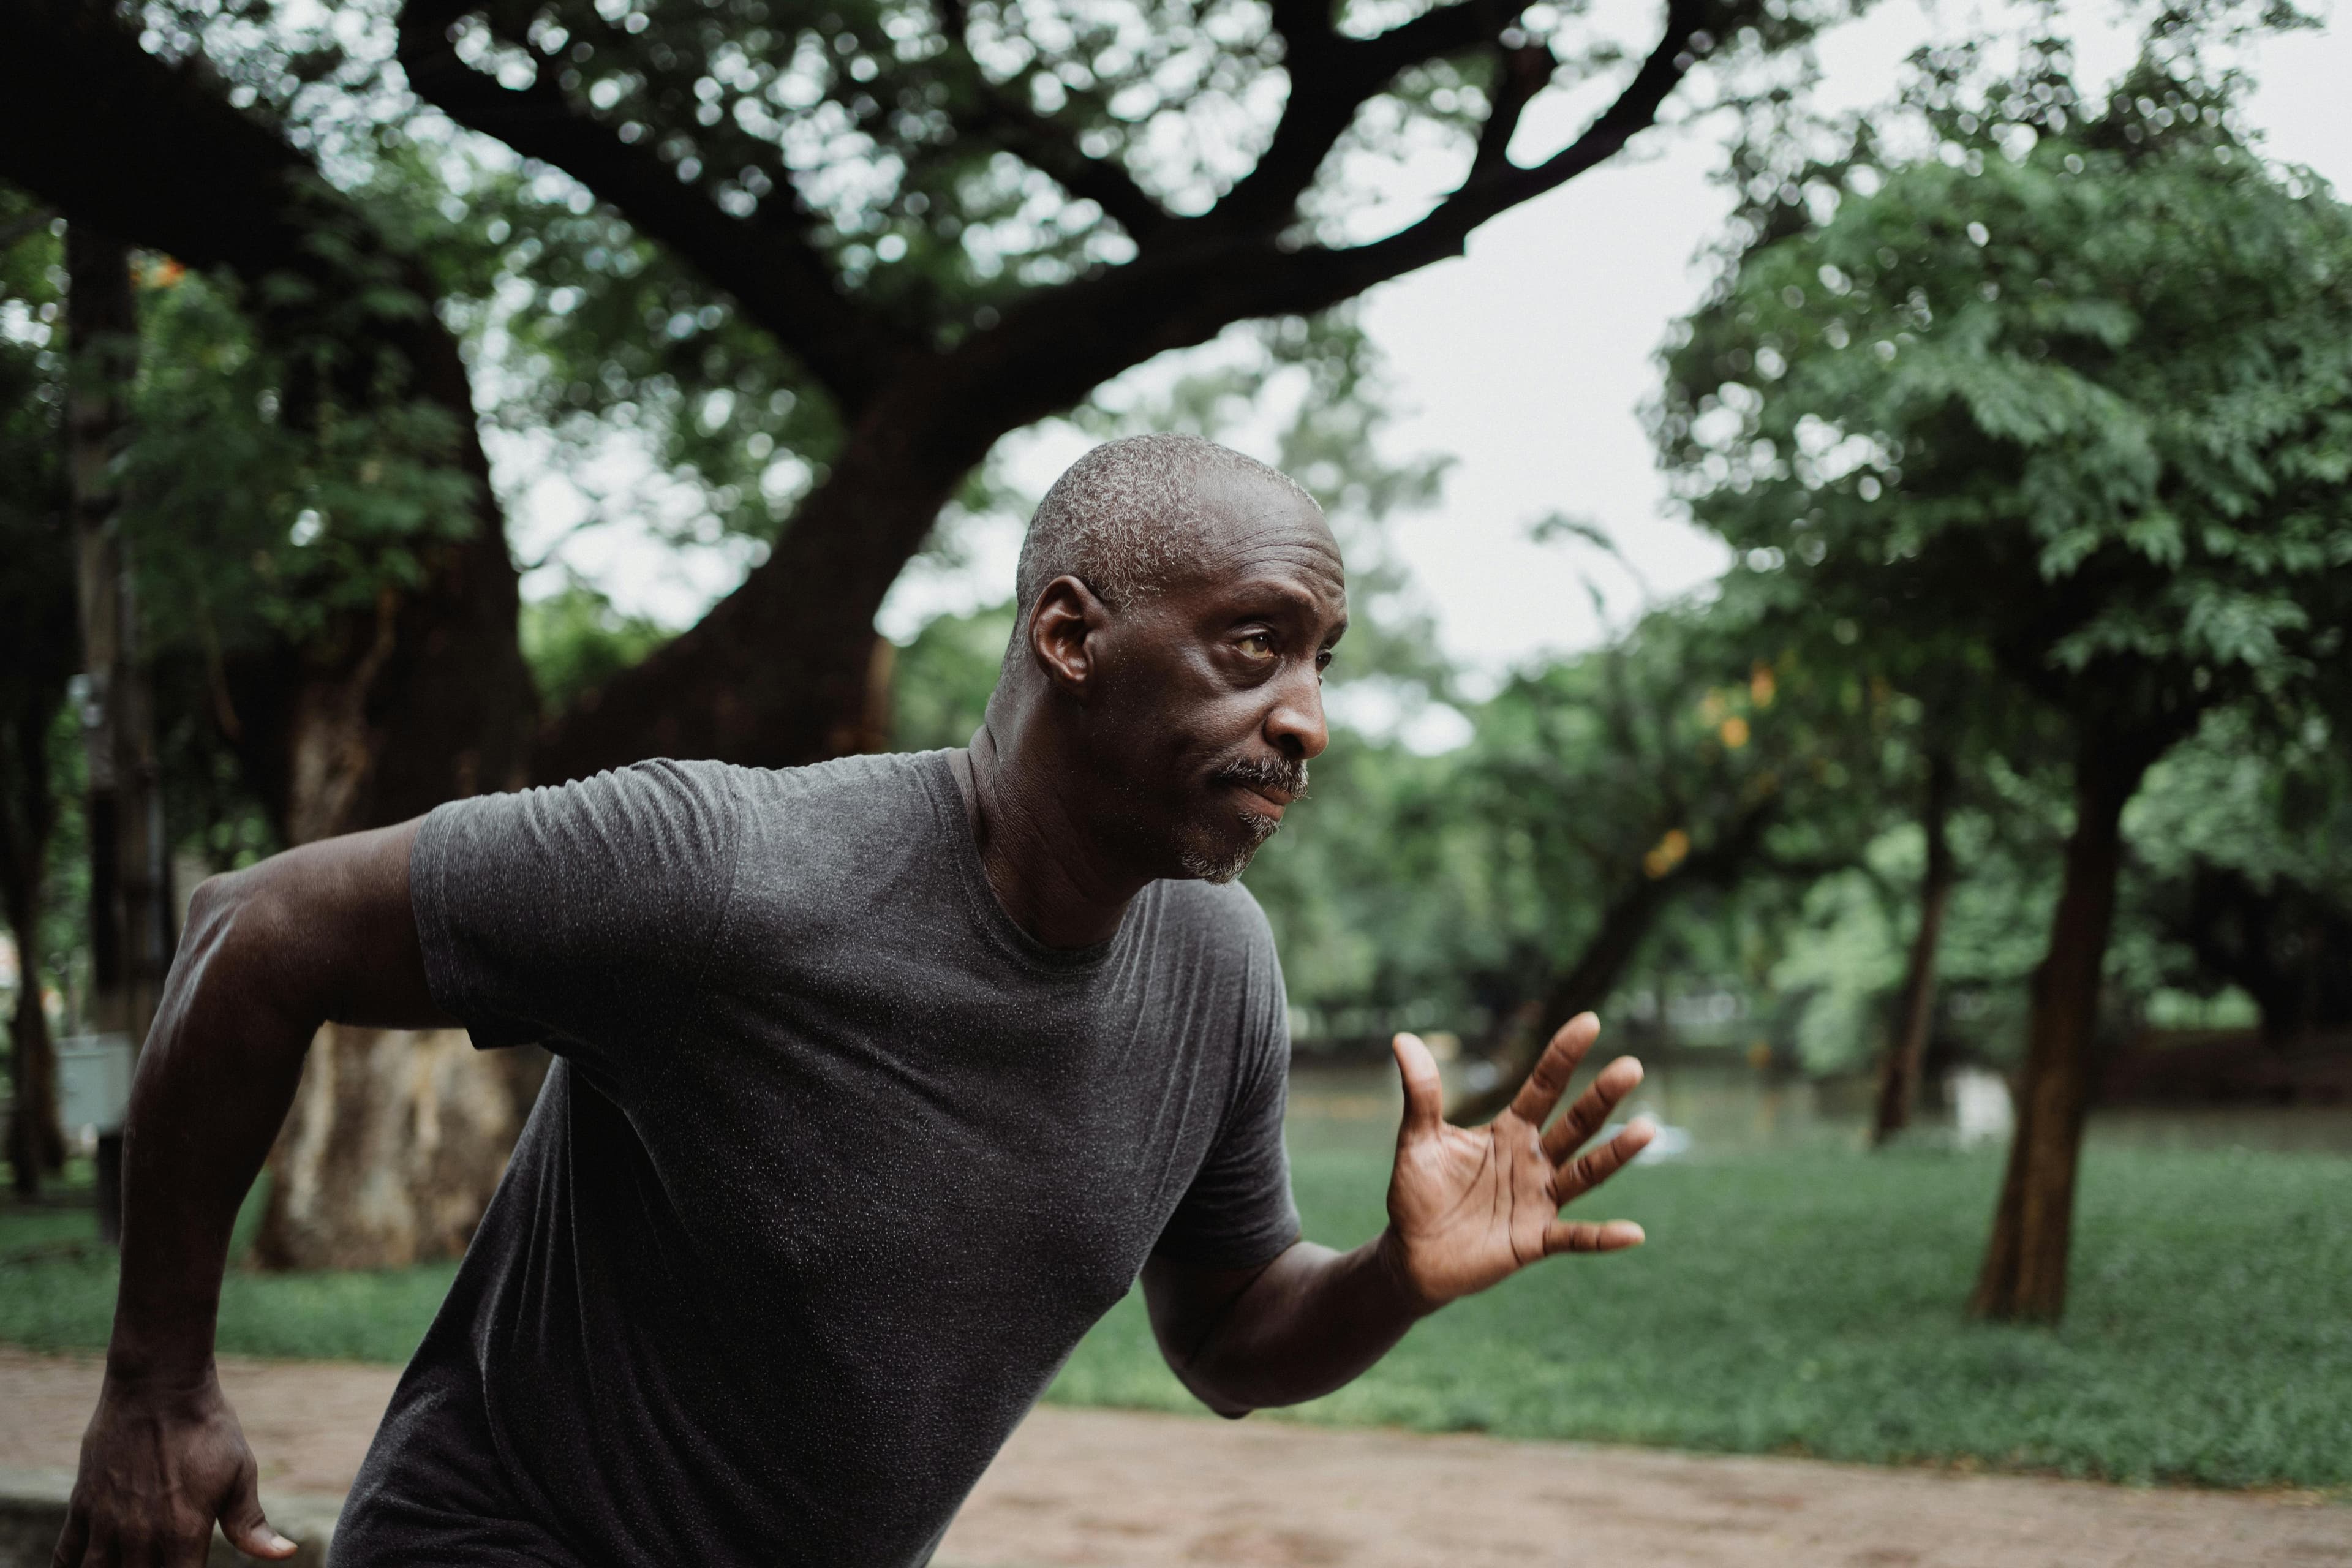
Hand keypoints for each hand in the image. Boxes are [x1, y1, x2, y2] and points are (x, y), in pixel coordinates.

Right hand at [54, 1367, 295, 1565]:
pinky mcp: (82, 1505)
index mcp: (184, 1532)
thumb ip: (251, 1524)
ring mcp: (106, 1522)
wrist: (160, 1387)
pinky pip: (64, 1555)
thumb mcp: (239, 1472)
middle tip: (160, 1566)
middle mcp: (141, 1535)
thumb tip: (285, 1554)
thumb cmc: (207, 1428)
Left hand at [1380, 1014, 1651, 1311]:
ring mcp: (1540, 1200)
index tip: (1590, 1021)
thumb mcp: (1417, 1140)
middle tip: (1631, 1066)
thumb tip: (1403, 1038)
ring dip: (1615, 1154)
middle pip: (1575, 1124)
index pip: (1543, 1086)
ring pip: (1585, 1173)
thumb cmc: (1418, 1193)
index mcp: (1509, 1131)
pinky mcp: (1536, 1240)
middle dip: (1602, 1097)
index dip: (1564, 1055)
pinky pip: (1575, 1237)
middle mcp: (1534, 1161)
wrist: (1412, 1256)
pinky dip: (1603, 1237)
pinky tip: (1634, 1233)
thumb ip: (1421, 1094)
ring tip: (1647, 1129)